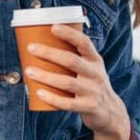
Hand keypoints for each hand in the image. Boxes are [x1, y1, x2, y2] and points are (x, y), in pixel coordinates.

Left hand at [23, 24, 131, 139]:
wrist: (110, 112)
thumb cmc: (91, 84)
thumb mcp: (90, 68)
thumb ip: (73, 57)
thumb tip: (42, 42)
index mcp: (95, 60)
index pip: (84, 43)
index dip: (69, 34)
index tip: (53, 27)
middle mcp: (96, 74)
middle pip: (72, 61)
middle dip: (50, 53)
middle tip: (31, 48)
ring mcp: (93, 91)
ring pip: (67, 82)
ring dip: (46, 76)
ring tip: (28, 71)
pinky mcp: (89, 107)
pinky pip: (68, 103)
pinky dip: (52, 98)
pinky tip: (39, 93)